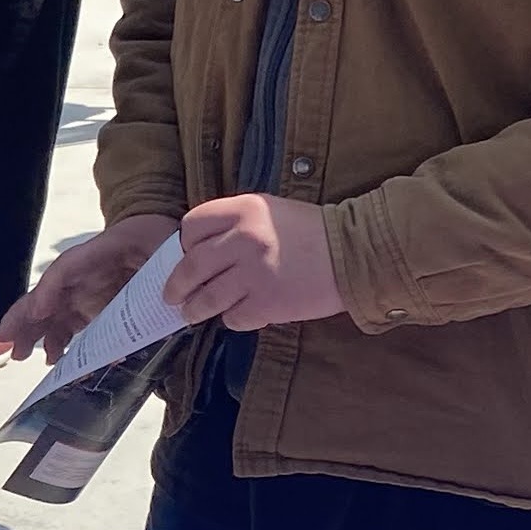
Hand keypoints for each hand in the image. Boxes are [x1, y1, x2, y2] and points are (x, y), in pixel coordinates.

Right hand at [0, 214, 179, 359]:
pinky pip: (67, 325)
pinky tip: (53, 358)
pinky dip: (57, 342)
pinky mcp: (90, 307)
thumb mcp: (164, 243)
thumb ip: (162, 266)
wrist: (156, 236)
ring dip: (33, 334)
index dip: (50, 290)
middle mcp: (83, 275)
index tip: (40, 312)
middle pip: (46, 294)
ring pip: (49, 314)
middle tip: (6, 340)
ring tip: (20, 354)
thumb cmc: (158, 238)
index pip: (67, 269)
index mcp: (99, 253)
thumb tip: (167, 297)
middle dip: (23, 317)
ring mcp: (83, 292)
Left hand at [167, 193, 343, 330]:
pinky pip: (233, 318)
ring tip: (193, 313)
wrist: (358, 253)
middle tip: (172, 296)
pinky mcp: (268, 304)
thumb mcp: (269, 211)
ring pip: (206, 298)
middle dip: (176, 286)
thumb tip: (197, 249)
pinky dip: (233, 319)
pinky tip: (239, 315)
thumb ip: (234, 224)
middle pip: (191, 267)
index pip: (192, 227)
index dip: (184, 245)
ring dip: (195, 310)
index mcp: (242, 210)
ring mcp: (254, 273)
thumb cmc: (312, 232)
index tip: (185, 256)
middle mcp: (243, 239)